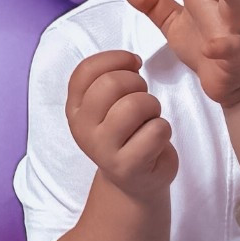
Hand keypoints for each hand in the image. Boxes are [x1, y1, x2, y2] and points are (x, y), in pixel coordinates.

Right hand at [64, 49, 176, 200]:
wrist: (134, 181)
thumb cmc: (126, 135)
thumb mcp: (108, 106)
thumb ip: (110, 79)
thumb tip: (132, 61)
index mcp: (75, 108)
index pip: (87, 70)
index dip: (116, 59)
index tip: (133, 64)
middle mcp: (82, 128)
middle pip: (112, 83)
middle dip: (138, 83)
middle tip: (142, 99)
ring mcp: (102, 150)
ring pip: (136, 105)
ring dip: (153, 107)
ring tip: (149, 120)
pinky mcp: (127, 166)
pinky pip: (156, 130)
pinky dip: (164, 130)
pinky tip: (155, 141)